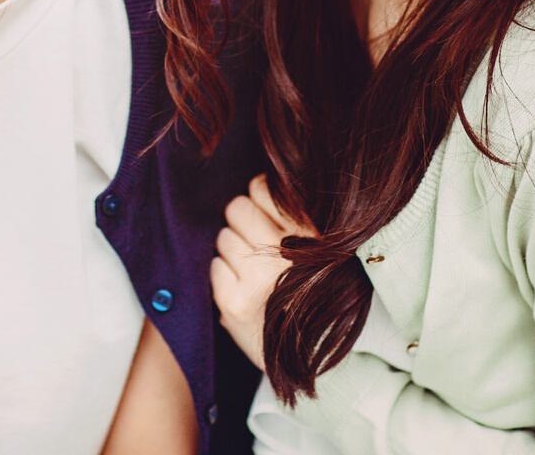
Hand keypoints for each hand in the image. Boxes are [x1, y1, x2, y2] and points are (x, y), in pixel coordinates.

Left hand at [212, 175, 314, 369]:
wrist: (314, 351)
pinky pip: (214, 267)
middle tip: (255, 241)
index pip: (261, 187)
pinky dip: (224, 274)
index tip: (265, 213)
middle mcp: (284, 251)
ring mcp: (257, 278)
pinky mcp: (235, 303)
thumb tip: (256, 184)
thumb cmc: (315, 290)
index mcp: (310, 232)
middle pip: (237, 208)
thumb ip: (294, 215)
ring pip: (223, 237)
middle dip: (242, 222)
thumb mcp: (320, 246)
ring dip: (232, 249)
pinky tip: (243, 286)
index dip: (259, 199)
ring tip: (252, 267)